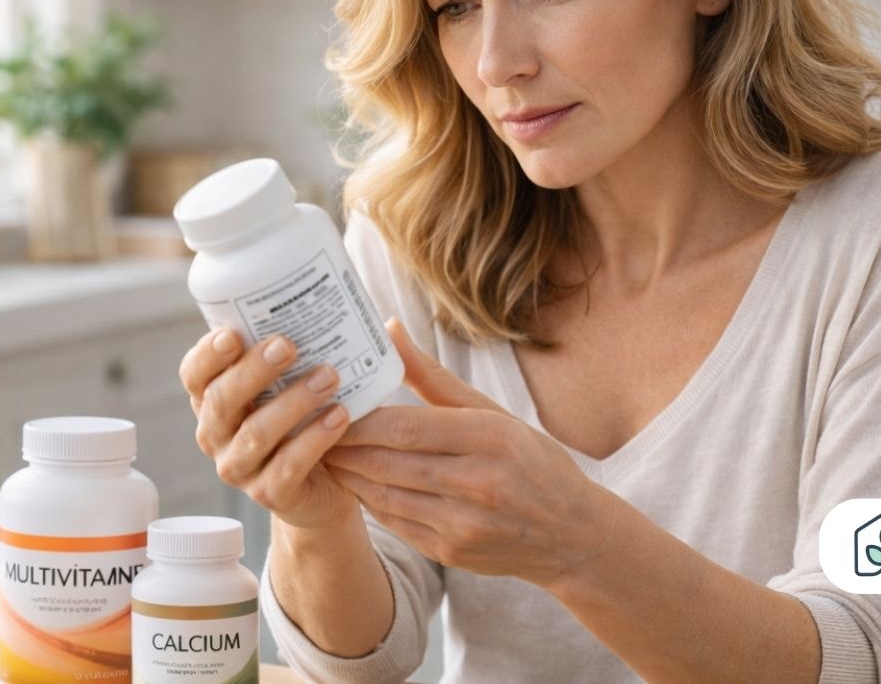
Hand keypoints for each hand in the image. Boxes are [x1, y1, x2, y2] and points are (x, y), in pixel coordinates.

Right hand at [178, 327, 358, 529]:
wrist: (322, 488)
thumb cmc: (302, 420)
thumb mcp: (286, 384)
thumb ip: (289, 352)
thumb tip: (327, 295)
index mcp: (212, 401)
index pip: (194, 375)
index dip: (207, 355)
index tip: (232, 333)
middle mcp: (216, 435)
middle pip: (222, 401)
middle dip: (254, 371)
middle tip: (288, 345)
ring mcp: (240, 468)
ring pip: (256, 434)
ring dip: (294, 402)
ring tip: (328, 376)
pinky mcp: (270, 495)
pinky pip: (289, 466)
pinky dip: (316, 438)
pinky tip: (339, 415)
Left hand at [323, 317, 612, 588]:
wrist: (571, 536)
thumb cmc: (533, 462)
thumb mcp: (493, 412)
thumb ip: (433, 377)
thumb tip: (388, 328)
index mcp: (490, 439)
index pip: (405, 427)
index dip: (359, 419)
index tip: (329, 403)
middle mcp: (476, 484)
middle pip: (386, 462)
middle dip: (341, 444)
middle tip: (308, 424)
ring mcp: (462, 524)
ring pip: (382, 495)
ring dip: (346, 473)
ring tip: (319, 450)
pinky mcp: (449, 552)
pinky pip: (392, 523)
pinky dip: (367, 499)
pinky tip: (353, 480)